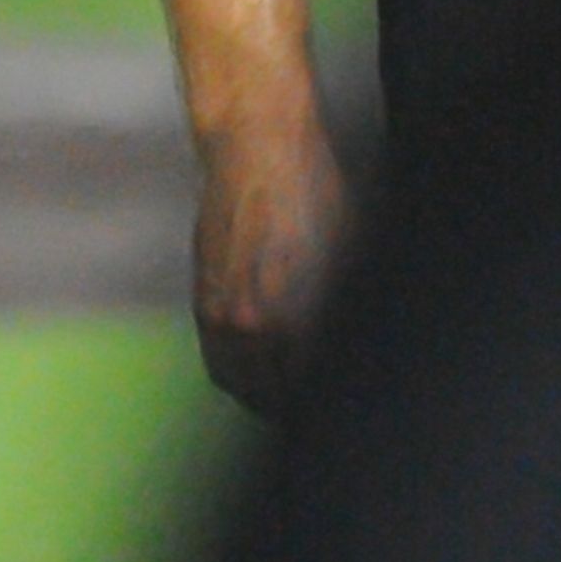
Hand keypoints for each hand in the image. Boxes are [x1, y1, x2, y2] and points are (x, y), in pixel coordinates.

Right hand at [191, 121, 347, 413]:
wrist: (256, 151)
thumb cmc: (315, 192)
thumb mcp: (349, 250)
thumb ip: (344, 301)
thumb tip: (357, 339)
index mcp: (294, 314)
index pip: (308, 384)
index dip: (327, 399)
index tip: (341, 403)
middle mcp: (252, 324)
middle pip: (274, 394)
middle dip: (296, 403)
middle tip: (318, 409)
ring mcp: (222, 315)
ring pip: (242, 384)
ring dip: (265, 398)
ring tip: (289, 403)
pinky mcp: (203, 302)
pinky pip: (218, 361)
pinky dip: (238, 377)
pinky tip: (258, 378)